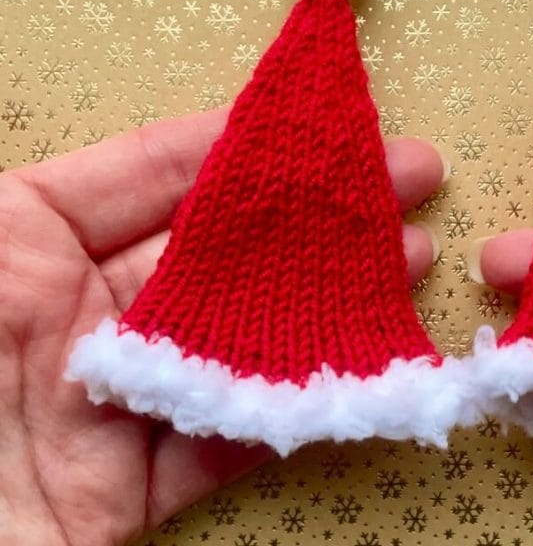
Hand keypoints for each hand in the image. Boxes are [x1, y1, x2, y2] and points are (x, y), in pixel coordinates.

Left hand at [0, 108, 445, 545]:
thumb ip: (69, 201)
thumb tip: (178, 137)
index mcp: (11, 240)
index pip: (155, 171)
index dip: (248, 140)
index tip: (330, 123)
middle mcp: (63, 314)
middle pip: (216, 250)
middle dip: (315, 212)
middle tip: (407, 180)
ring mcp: (99, 403)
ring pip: (234, 340)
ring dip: (325, 302)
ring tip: (409, 260)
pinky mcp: (118, 492)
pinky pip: (220, 441)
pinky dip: (290, 410)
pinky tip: (358, 371)